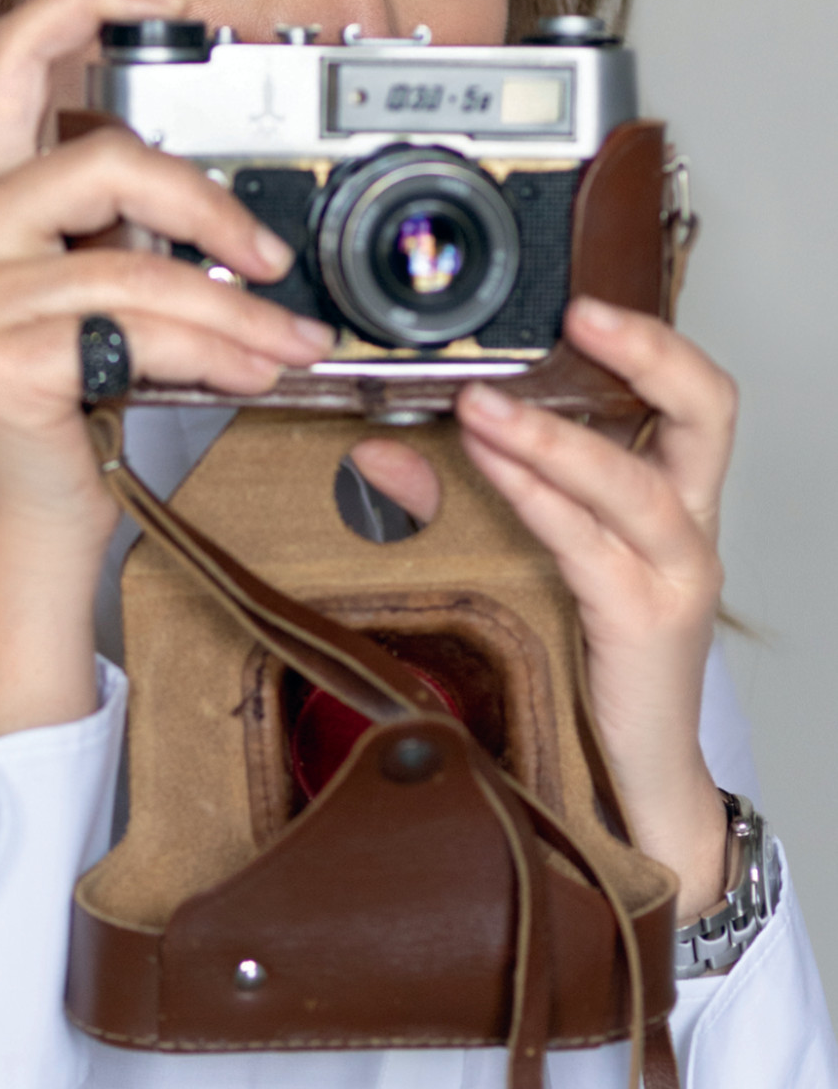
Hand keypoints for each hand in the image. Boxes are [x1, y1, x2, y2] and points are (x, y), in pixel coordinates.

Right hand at [0, 0, 334, 737]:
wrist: (21, 531)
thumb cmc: (64, 415)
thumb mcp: (92, 299)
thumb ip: (128, 235)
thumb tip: (238, 214)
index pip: (13, 57)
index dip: (89, 3)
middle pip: (104, 161)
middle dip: (209, 208)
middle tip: (270, 256)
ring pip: (134, 263)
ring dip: (234, 308)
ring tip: (283, 342)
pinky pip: (135, 329)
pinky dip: (213, 352)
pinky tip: (245, 374)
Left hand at [353, 298, 737, 919]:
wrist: (636, 783)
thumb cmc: (587, 668)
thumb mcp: (541, 567)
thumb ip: (486, 506)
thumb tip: (380, 456)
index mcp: (675, 504)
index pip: (695, 399)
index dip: (651, 343)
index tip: (583, 305)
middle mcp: (691, 531)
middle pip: (708, 413)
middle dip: (645, 353)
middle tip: (577, 317)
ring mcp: (675, 577)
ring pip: (635, 481)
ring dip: (553, 434)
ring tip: (484, 403)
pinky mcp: (644, 624)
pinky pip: (590, 546)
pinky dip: (539, 498)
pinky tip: (494, 468)